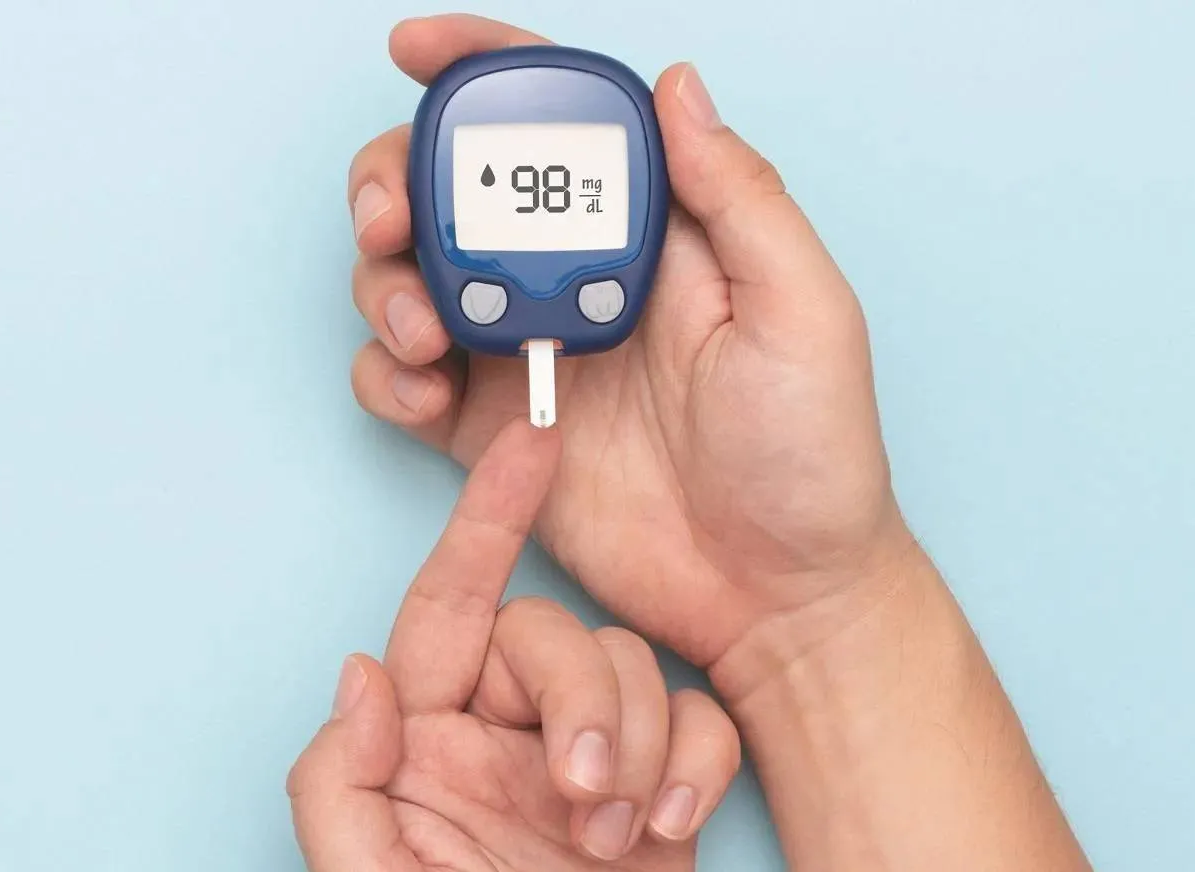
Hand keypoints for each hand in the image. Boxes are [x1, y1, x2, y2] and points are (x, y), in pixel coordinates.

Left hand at [288, 421, 741, 869]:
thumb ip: (344, 783)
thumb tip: (364, 674)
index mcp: (426, 742)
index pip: (450, 606)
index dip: (487, 520)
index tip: (531, 444)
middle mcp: (505, 736)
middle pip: (557, 635)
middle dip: (583, 699)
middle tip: (583, 794)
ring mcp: (586, 762)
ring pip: (633, 668)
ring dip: (639, 745)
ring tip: (621, 837)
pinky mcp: (660, 790)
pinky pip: (700, 722)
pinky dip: (698, 766)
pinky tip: (674, 826)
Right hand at [348, 15, 906, 684]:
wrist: (777, 595)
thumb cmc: (810, 457)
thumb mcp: (802, 311)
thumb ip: (738, 196)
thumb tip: (677, 86)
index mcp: (653, 234)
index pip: (560, 126)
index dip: (485, 72)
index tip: (418, 48)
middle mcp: (578, 280)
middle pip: (457, 193)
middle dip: (398, 182)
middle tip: (389, 220)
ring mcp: (526, 355)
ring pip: (413, 280)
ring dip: (385, 286)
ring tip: (423, 335)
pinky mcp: (490, 434)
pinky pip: (405, 381)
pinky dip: (386, 376)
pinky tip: (423, 396)